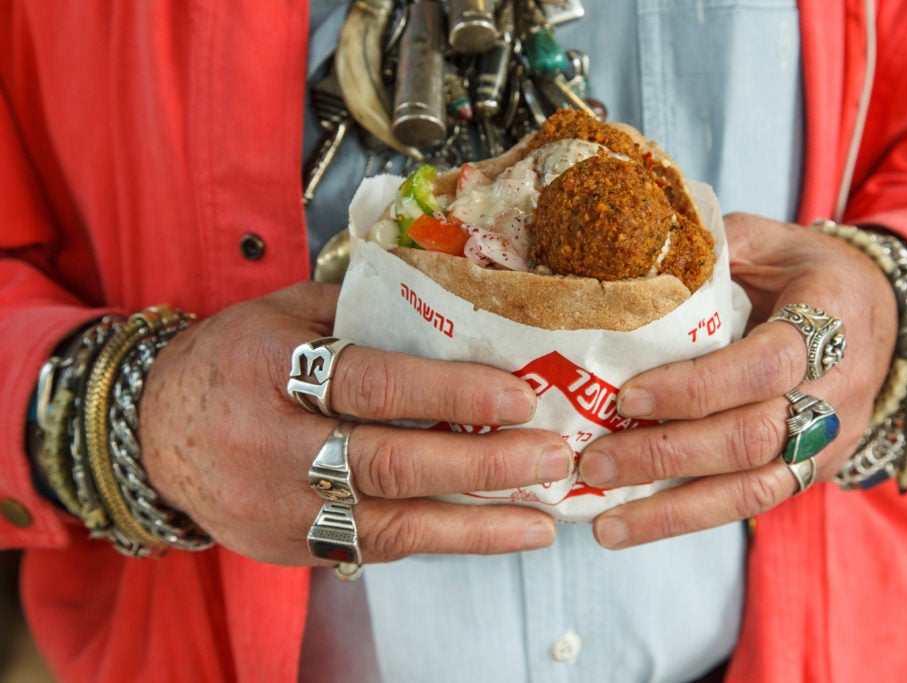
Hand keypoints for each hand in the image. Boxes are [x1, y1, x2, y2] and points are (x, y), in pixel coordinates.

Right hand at [139, 281, 571, 565]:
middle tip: (551, 456)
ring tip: (543, 519)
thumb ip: (364, 309)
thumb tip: (463, 306)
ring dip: (475, 523)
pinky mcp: (288, 547)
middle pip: (387, 462)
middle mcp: (269, 445)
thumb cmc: (233, 359)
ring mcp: (275, 508)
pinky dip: (440, 542)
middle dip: (480, 464)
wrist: (154, 432)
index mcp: (268, 368)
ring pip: (387, 523)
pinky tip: (493, 534)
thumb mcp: (284, 313)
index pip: (370, 382)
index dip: (448, 393)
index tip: (519, 395)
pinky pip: (374, 548)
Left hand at [577, 213, 897, 548]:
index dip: (695, 388)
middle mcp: (836, 392)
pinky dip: (690, 518)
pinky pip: (752, 503)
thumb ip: (710, 250)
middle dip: (667, 455)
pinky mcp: (812, 471)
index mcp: (829, 322)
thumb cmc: (810, 272)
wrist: (884, 315)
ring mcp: (829, 441)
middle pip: (752, 439)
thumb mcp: (769, 241)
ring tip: (606, 524)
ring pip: (754, 490)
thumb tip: (628, 263)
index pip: (762, 367)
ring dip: (674, 511)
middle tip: (594, 461)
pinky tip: (635, 525)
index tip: (628, 396)